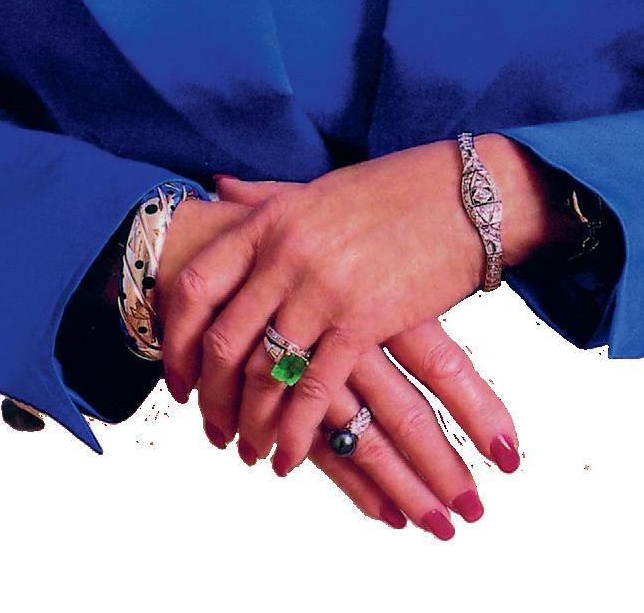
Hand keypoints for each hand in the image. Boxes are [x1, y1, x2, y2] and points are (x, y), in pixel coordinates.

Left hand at [156, 144, 510, 481]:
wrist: (466, 196)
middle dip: (213, 397)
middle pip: (224, 341)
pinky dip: (297, 432)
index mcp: (269, 221)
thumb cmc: (393, 190)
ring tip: (250, 449)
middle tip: (214, 429)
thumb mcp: (317, 189)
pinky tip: (291, 456)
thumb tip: (219, 187)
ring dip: (252, 422)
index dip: (176, 340)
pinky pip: (314, 390)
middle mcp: (285, 254)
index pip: (196, 288)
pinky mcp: (363, 321)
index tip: (179, 378)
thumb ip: (265, 196)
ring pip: (265, 373)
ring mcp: (322, 288)